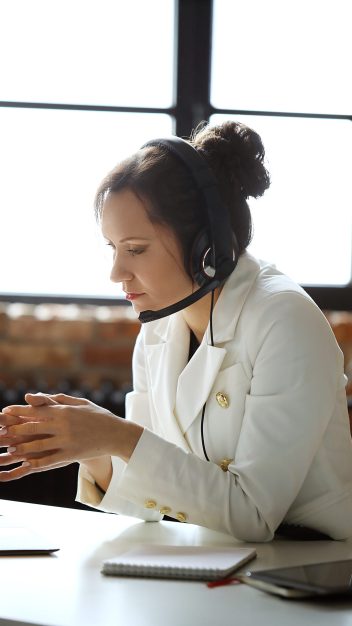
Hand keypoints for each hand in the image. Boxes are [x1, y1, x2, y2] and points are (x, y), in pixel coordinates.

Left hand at [0, 392, 142, 480]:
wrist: (116, 433)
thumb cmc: (96, 415)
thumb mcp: (79, 402)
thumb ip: (56, 399)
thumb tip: (33, 396)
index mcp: (64, 411)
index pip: (36, 410)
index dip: (18, 412)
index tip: (5, 413)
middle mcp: (64, 425)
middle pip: (34, 428)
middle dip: (15, 431)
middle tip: (2, 433)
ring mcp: (67, 441)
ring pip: (39, 446)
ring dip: (23, 449)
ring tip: (11, 450)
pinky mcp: (72, 454)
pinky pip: (51, 460)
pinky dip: (38, 463)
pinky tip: (28, 464)